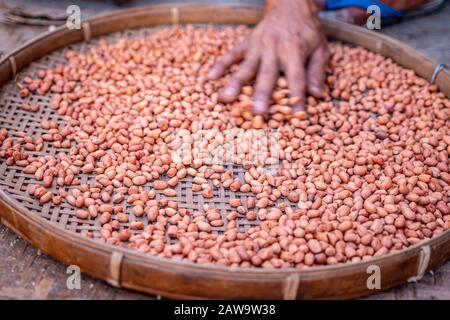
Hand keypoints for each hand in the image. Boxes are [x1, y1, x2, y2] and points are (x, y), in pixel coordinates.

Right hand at [208, 0, 328, 116]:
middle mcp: (274, 49)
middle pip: (267, 75)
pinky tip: (211, 77)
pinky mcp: (246, 43)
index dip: (297, 98)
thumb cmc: (307, 31)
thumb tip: (318, 95)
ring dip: (235, 84)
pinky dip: (221, 65)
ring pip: (245, 67)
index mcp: (295, 51)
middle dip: (261, 95)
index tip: (297, 117)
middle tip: (257, 113)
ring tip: (226, 99)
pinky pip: (232, 54)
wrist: (290, 5)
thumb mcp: (321, 48)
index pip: (297, 79)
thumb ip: (317, 71)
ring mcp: (258, 46)